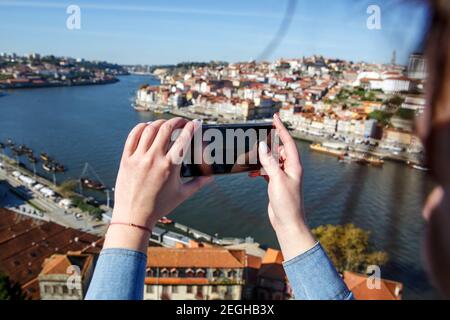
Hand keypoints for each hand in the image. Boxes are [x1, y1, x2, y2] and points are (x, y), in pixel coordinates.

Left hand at [104, 118, 211, 252]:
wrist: (133, 216)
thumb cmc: (159, 206)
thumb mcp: (182, 195)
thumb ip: (198, 183)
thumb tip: (211, 176)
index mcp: (170, 167)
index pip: (184, 139)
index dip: (192, 127)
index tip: (196, 123)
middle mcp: (154, 159)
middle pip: (166, 129)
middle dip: (177, 121)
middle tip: (182, 122)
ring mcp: (138, 158)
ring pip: (149, 129)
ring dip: (160, 123)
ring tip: (166, 124)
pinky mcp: (126, 159)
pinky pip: (132, 136)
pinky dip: (141, 128)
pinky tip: (148, 127)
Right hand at [257, 114, 315, 260]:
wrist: (287, 222)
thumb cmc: (287, 203)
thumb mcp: (276, 179)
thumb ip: (269, 161)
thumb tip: (262, 145)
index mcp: (294, 165)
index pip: (287, 141)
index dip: (281, 128)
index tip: (274, 117)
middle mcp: (290, 168)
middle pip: (278, 149)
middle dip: (268, 145)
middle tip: (256, 140)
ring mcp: (283, 176)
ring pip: (272, 160)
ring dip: (262, 159)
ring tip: (252, 158)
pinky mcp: (276, 183)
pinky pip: (267, 170)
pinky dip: (260, 170)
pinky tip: (252, 173)